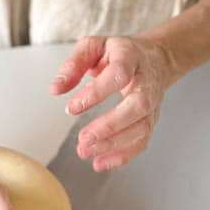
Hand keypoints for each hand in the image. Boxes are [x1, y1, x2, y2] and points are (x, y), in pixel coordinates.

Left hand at [49, 35, 174, 170]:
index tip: (72, 107)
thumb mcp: (93, 46)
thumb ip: (73, 64)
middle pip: (136, 106)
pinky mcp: (151, 120)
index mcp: (130, 58)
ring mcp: (152, 103)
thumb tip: (56, 89)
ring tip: (85, 151)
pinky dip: (122, 156)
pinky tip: (100, 162)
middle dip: (109, 125)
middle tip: (83, 138)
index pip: (118, 75)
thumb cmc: (118, 53)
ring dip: (113, 144)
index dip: (97, 93)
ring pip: (140, 128)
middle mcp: (146, 82)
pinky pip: (141, 142)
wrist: (153, 59)